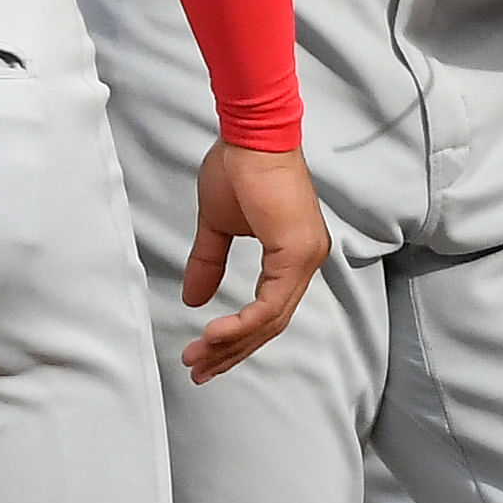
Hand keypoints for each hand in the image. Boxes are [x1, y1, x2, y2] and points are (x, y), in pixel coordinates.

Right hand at [184, 140, 329, 381]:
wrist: (250, 133)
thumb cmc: (239, 167)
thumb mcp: (217, 225)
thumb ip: (210, 263)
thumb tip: (194, 300)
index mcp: (295, 254)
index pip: (270, 310)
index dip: (237, 337)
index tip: (205, 352)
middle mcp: (308, 259)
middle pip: (271, 324)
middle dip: (231, 352)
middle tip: (199, 368)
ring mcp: (306, 256)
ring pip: (271, 320)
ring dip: (232, 343)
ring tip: (199, 357)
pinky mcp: (297, 251)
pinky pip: (270, 303)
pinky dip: (242, 324)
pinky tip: (216, 334)